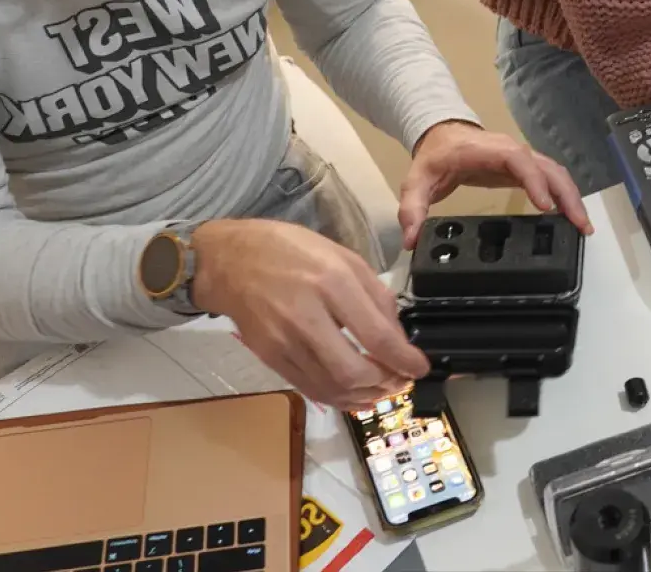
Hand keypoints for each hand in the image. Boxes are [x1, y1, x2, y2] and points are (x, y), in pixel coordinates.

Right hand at [191, 217, 428, 409]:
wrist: (230, 261)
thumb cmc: (290, 251)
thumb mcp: (342, 256)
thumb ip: (375, 295)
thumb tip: (398, 335)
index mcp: (332, 282)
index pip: (376, 336)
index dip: (404, 360)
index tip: (420, 367)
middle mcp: (307, 315)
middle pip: (353, 371)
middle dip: (386, 383)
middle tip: (401, 380)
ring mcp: (284, 340)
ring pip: (332, 387)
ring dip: (365, 396)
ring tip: (383, 389)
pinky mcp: (270, 357)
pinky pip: (310, 388)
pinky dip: (338, 398)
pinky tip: (354, 393)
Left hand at [399, 121, 590, 248]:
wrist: (443, 135)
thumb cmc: (435, 157)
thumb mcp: (417, 181)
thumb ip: (412, 208)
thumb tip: (412, 239)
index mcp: (488, 151)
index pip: (518, 160)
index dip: (534, 181)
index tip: (545, 206)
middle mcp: (512, 151)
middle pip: (547, 168)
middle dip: (566, 194)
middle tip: (579, 224)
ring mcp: (523, 158)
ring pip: (555, 173)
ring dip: (572, 197)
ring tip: (583, 227)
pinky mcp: (526, 168)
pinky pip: (552, 178)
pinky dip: (565, 196)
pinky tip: (572, 218)